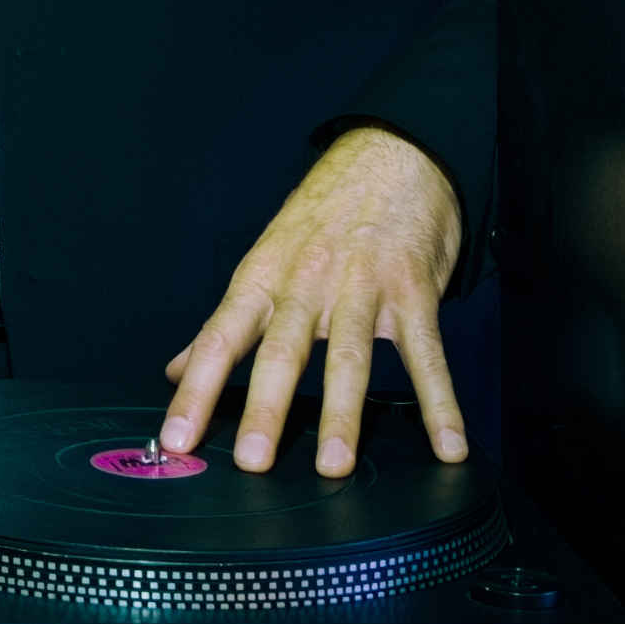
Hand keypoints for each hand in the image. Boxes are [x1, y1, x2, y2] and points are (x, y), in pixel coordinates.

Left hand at [160, 126, 467, 475]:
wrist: (388, 158)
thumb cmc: (320, 219)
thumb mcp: (264, 263)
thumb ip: (227, 324)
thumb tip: (177, 369)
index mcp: (262, 279)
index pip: (219, 340)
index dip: (195, 390)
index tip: (176, 439)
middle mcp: (305, 283)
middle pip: (279, 350)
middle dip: (264, 406)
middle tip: (251, 461)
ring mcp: (360, 285)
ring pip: (346, 355)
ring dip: (341, 413)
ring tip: (334, 465)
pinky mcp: (412, 290)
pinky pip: (425, 353)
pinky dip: (440, 402)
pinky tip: (447, 446)